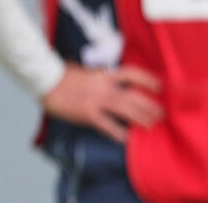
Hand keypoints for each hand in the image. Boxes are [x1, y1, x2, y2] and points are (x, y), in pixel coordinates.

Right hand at [41, 64, 162, 142]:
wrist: (46, 79)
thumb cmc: (65, 74)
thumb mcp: (89, 70)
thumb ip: (103, 75)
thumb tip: (115, 79)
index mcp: (106, 74)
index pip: (134, 74)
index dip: (148, 80)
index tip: (160, 86)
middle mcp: (105, 86)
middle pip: (134, 96)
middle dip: (150, 105)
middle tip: (161, 113)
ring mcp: (97, 100)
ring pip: (126, 110)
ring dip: (141, 118)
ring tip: (152, 125)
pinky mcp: (87, 114)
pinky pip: (107, 125)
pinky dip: (117, 132)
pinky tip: (127, 138)